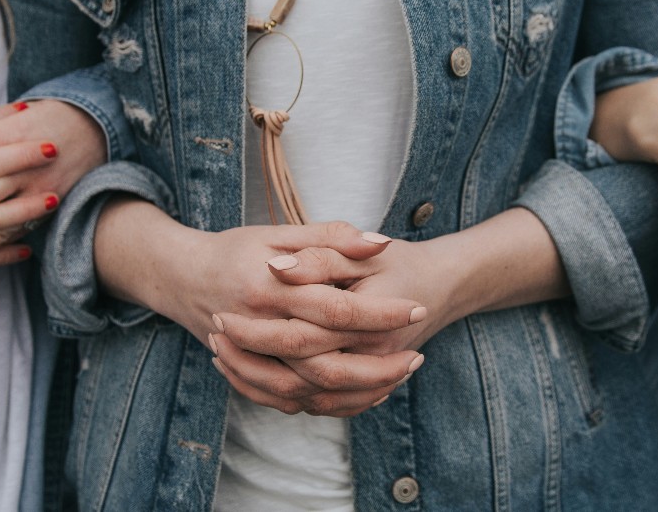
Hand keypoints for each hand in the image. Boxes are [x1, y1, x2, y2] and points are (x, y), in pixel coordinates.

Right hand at [94, 200, 428, 415]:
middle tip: (417, 357)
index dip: (379, 312)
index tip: (417, 309)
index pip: (335, 307)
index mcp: (270, 288)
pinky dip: (328, 404)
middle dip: (377, 364)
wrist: (181, 278)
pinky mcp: (249, 375)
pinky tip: (362, 394)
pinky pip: (292, 402)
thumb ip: (330, 236)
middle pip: (326, 362)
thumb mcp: (279, 233)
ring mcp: (250, 358)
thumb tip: (380, 241)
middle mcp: (258, 329)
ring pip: (310, 391)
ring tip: (398, 378)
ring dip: (358, 391)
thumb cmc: (234, 250)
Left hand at [210, 208, 562, 416]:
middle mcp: (373, 355)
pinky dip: (281, 397)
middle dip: (253, 359)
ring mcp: (370, 375)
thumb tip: (278, 267)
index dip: (259, 329)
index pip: (303, 334)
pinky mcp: (364, 389)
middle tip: (215, 334)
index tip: (221, 314)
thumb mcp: (362, 250)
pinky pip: (318, 407)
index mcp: (369, 319)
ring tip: (222, 355)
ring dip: (261, 381)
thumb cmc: (398, 261)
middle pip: (300, 372)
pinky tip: (248, 377)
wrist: (442, 285)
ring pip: (307, 398)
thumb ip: (322, 253)